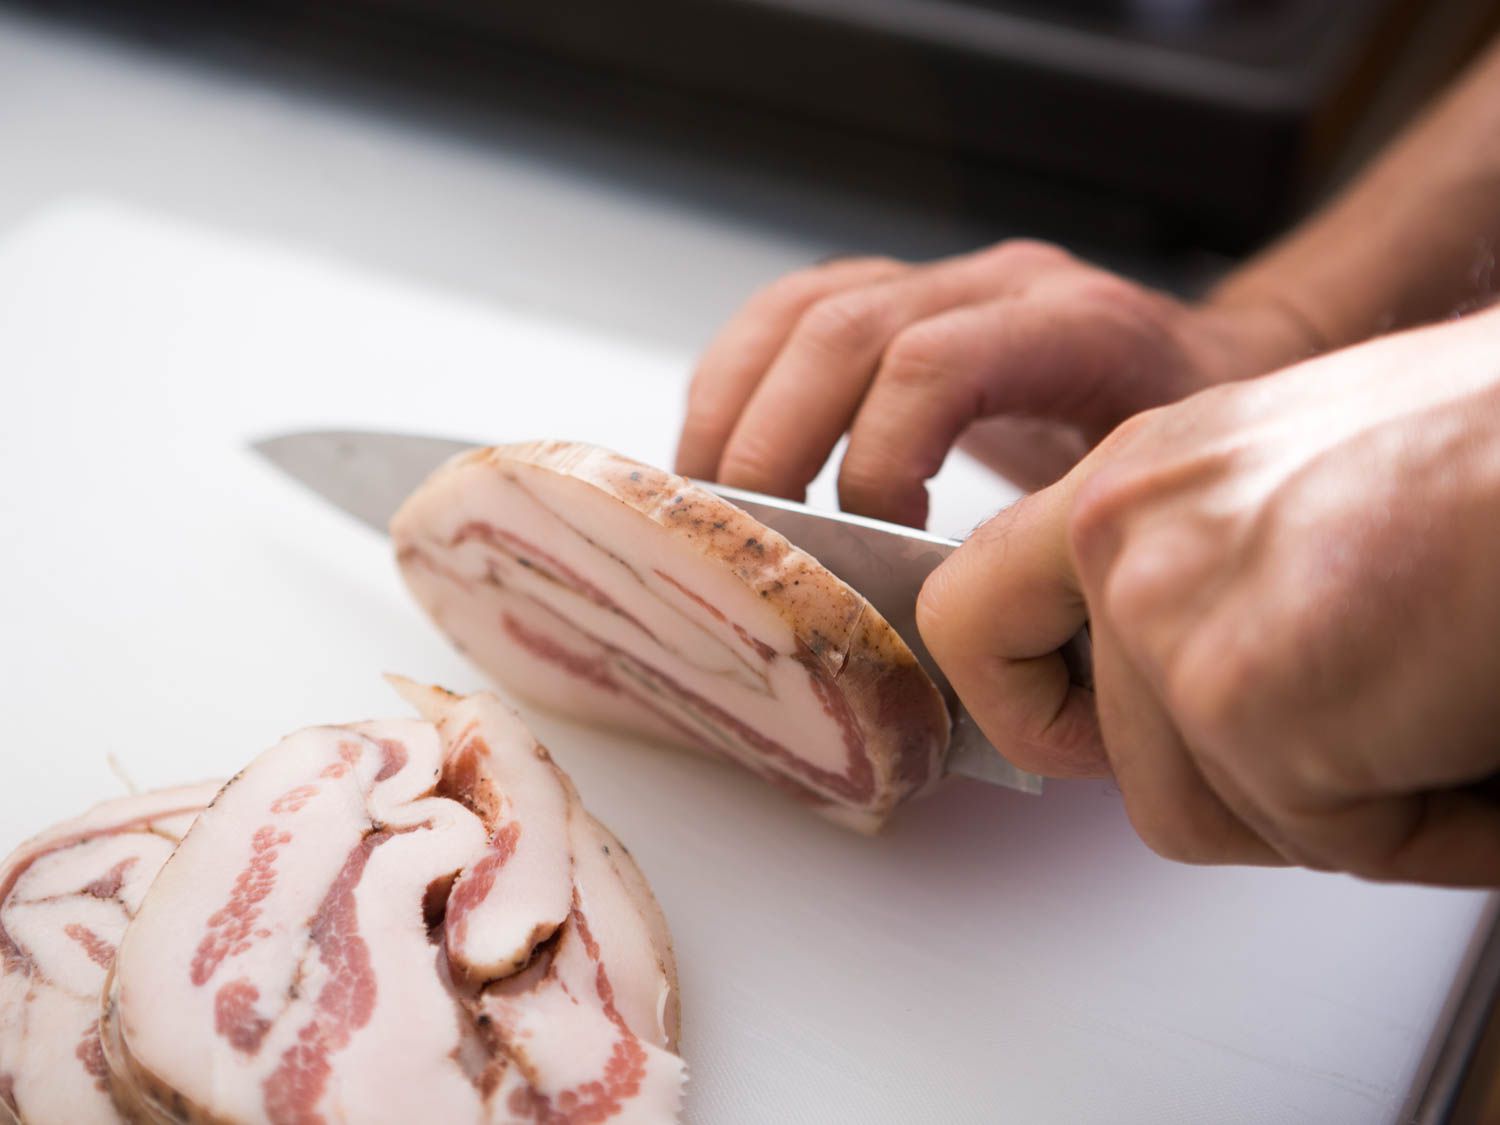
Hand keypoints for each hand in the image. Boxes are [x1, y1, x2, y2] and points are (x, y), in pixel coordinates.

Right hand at [675, 242, 1317, 525]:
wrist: (1218, 368)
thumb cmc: (1194, 448)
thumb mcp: (1164, 504)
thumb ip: (1081, 565)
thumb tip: (983, 668)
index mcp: (1078, 329)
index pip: (936, 366)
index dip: (875, 459)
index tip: (871, 549)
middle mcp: (1001, 286)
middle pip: (843, 331)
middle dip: (773, 446)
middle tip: (745, 547)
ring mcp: (944, 282)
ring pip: (800, 313)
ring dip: (734, 411)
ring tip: (707, 509)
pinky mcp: (900, 299)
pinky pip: (788, 316)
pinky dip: (735, 383)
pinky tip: (719, 455)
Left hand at [917, 305, 1499, 884]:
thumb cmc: (1495, 455)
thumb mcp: (1297, 496)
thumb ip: (1202, 582)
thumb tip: (1163, 699)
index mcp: (1136, 478)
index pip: (973, 618)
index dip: (1027, 705)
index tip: (1079, 735)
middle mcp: (1128, 531)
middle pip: (1125, 764)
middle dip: (1253, 786)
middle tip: (1370, 727)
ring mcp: (1175, 614)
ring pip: (1221, 815)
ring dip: (1357, 799)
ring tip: (1447, 696)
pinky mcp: (1249, 697)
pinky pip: (1328, 836)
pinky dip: (1436, 821)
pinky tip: (1479, 723)